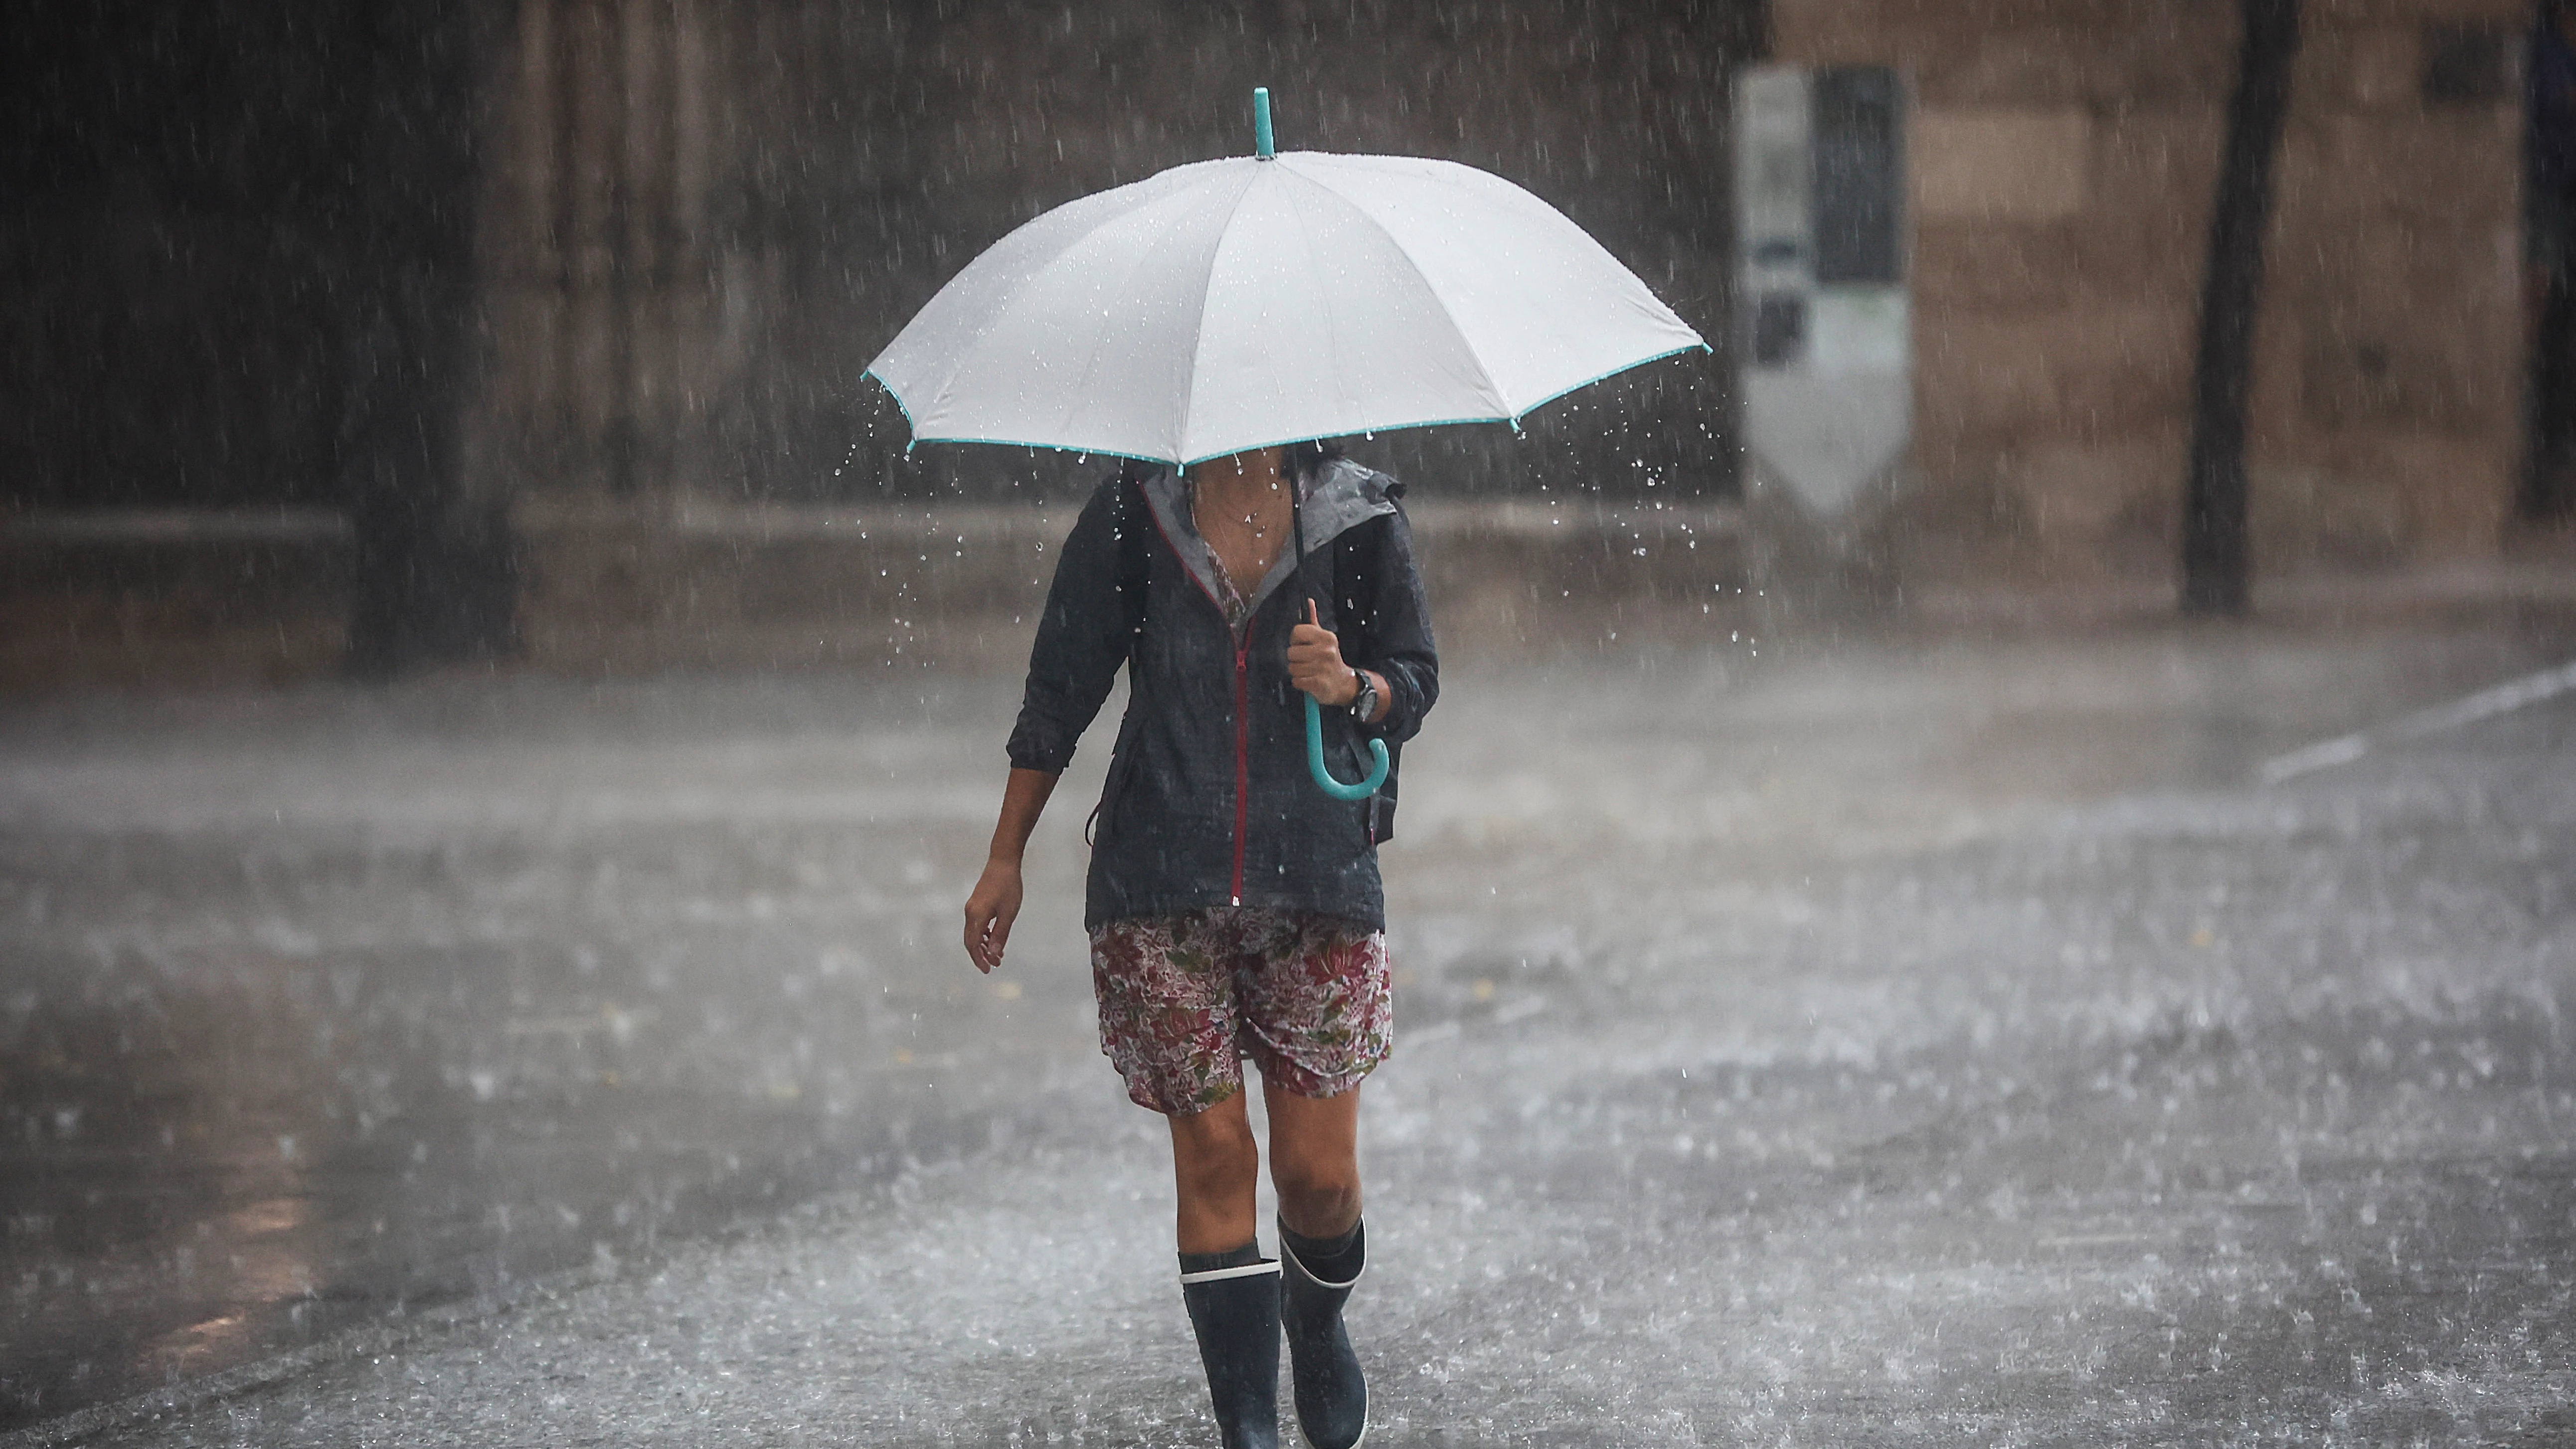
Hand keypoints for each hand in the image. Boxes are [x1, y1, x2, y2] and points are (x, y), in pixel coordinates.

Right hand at [962, 856, 1023, 973]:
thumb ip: (1000, 934)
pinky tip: (994, 939)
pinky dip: (984, 935)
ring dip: (984, 945)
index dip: (979, 959)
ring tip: (997, 955)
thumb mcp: (1008, 913)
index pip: (973, 944)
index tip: (987, 970)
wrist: (1003, 862)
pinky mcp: (977, 903)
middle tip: (993, 966)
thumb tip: (994, 954)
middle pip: (971, 941)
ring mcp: (972, 907)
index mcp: (976, 916)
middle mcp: (970, 913)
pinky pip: (977, 924)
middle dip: (981, 955)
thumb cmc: (1008, 887)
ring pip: (973, 933)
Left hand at [1287, 599, 1359, 706]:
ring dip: (1297, 672)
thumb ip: (1313, 621)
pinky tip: (1309, 680)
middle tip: (1307, 661)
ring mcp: (1323, 668)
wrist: (1343, 683)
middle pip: (1291, 652)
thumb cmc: (1329, 659)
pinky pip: (1296, 681)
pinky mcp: (1319, 683)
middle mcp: (1326, 651)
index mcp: (1326, 637)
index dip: (1295, 640)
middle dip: (1295, 659)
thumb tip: (1308, 601)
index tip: (1302, 645)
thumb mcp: (1323, 639)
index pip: (1297, 632)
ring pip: (1292, 668)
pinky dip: (1300, 683)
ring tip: (1309, 671)